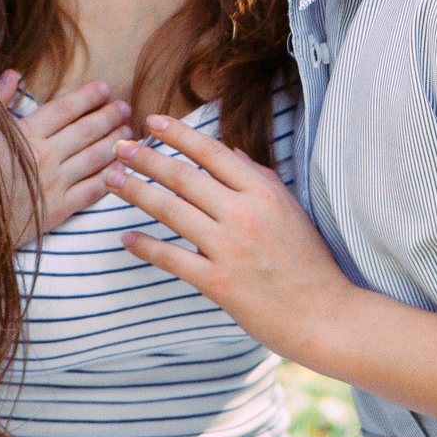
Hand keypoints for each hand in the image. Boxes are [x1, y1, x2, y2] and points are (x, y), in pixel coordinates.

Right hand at [0, 72, 130, 243]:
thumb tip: (13, 74)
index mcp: (24, 134)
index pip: (65, 109)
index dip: (88, 96)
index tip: (105, 88)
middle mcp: (44, 156)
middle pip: (86, 130)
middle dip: (109, 116)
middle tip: (126, 108)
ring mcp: (53, 184)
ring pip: (95, 158)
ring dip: (115, 143)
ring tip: (130, 134)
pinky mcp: (57, 211)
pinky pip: (92, 191)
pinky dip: (111, 178)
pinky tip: (124, 170)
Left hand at [105, 114, 358, 364]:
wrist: (325, 315)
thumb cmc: (310, 262)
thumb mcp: (290, 209)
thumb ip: (259, 177)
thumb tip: (230, 150)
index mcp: (263, 192)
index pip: (212, 152)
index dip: (179, 134)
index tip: (153, 122)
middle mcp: (244, 214)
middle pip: (183, 176)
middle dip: (145, 158)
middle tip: (118, 147)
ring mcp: (230, 248)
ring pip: (171, 210)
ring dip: (136, 192)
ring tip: (111, 180)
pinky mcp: (219, 282)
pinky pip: (172, 258)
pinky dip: (146, 247)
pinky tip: (127, 238)